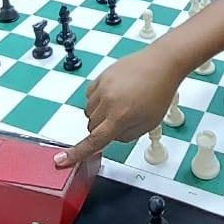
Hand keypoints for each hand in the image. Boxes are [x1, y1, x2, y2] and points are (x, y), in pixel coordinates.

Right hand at [54, 49, 181, 166]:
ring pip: (88, 111)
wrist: (162, 63)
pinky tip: (114, 95)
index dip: (77, 153)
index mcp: (120, 116)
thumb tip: (110, 137)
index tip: (62, 160)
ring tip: (121, 105)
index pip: (93, 140)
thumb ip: (126, 136)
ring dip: (99, 114)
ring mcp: (103, 87)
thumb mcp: (149, 123)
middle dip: (101, 130)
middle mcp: (108, 101)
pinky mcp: (101, 76)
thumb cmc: (160, 92)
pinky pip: (89, 95)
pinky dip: (98, 100)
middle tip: (120, 121)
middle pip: (90, 126)